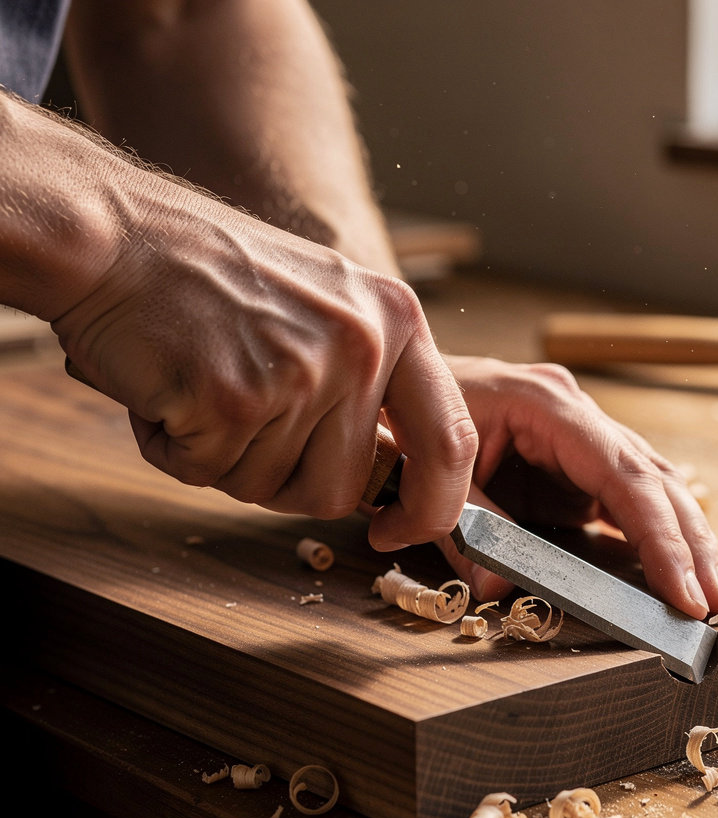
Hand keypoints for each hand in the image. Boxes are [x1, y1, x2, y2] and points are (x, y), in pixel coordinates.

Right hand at [52, 179, 477, 548]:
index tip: (401, 531)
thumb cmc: (213, 277)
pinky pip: (208, 474)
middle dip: (287, 480)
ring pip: (271, 489)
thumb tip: (391, 481)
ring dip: (224, 459)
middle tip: (240, 420)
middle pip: (343, 490)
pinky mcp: (233, 399)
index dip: (432, 507)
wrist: (114, 234)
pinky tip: (166, 387)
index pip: (450, 442)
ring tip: (202, 384)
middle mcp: (361, 347)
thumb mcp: (328, 309)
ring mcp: (300, 373)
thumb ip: (370, 387)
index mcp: (396, 322)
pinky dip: (175, 448)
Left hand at [434, 356, 717, 618]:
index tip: (683, 591)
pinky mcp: (572, 465)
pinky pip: (627, 501)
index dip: (659, 536)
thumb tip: (496, 588)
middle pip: (654, 481)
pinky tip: (683, 570)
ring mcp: (579, 440)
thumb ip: (464, 523)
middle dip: (693, 545)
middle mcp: (576, 417)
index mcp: (547, 404)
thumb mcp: (427, 465)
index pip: (623, 474)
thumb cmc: (407, 415)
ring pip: (653, 490)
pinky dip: (657, 538)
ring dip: (688, 543)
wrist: (392, 384)